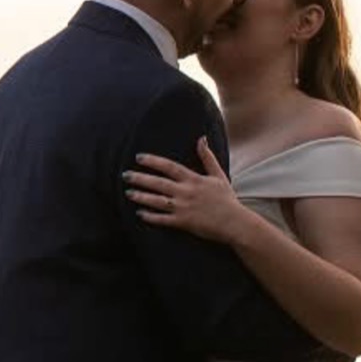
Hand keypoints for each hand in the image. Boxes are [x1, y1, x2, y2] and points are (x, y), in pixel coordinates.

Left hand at [127, 139, 254, 244]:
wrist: (235, 223)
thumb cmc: (227, 200)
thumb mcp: (218, 175)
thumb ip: (207, 157)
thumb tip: (202, 138)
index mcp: (193, 179)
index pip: (169, 167)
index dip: (152, 161)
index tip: (139, 158)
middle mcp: (186, 192)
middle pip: (158, 183)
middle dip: (140, 178)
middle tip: (125, 175)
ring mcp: (183, 208)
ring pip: (157, 201)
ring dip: (141, 196)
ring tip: (128, 193)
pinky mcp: (183, 223)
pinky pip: (163, 219)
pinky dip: (151, 216)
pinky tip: (140, 213)